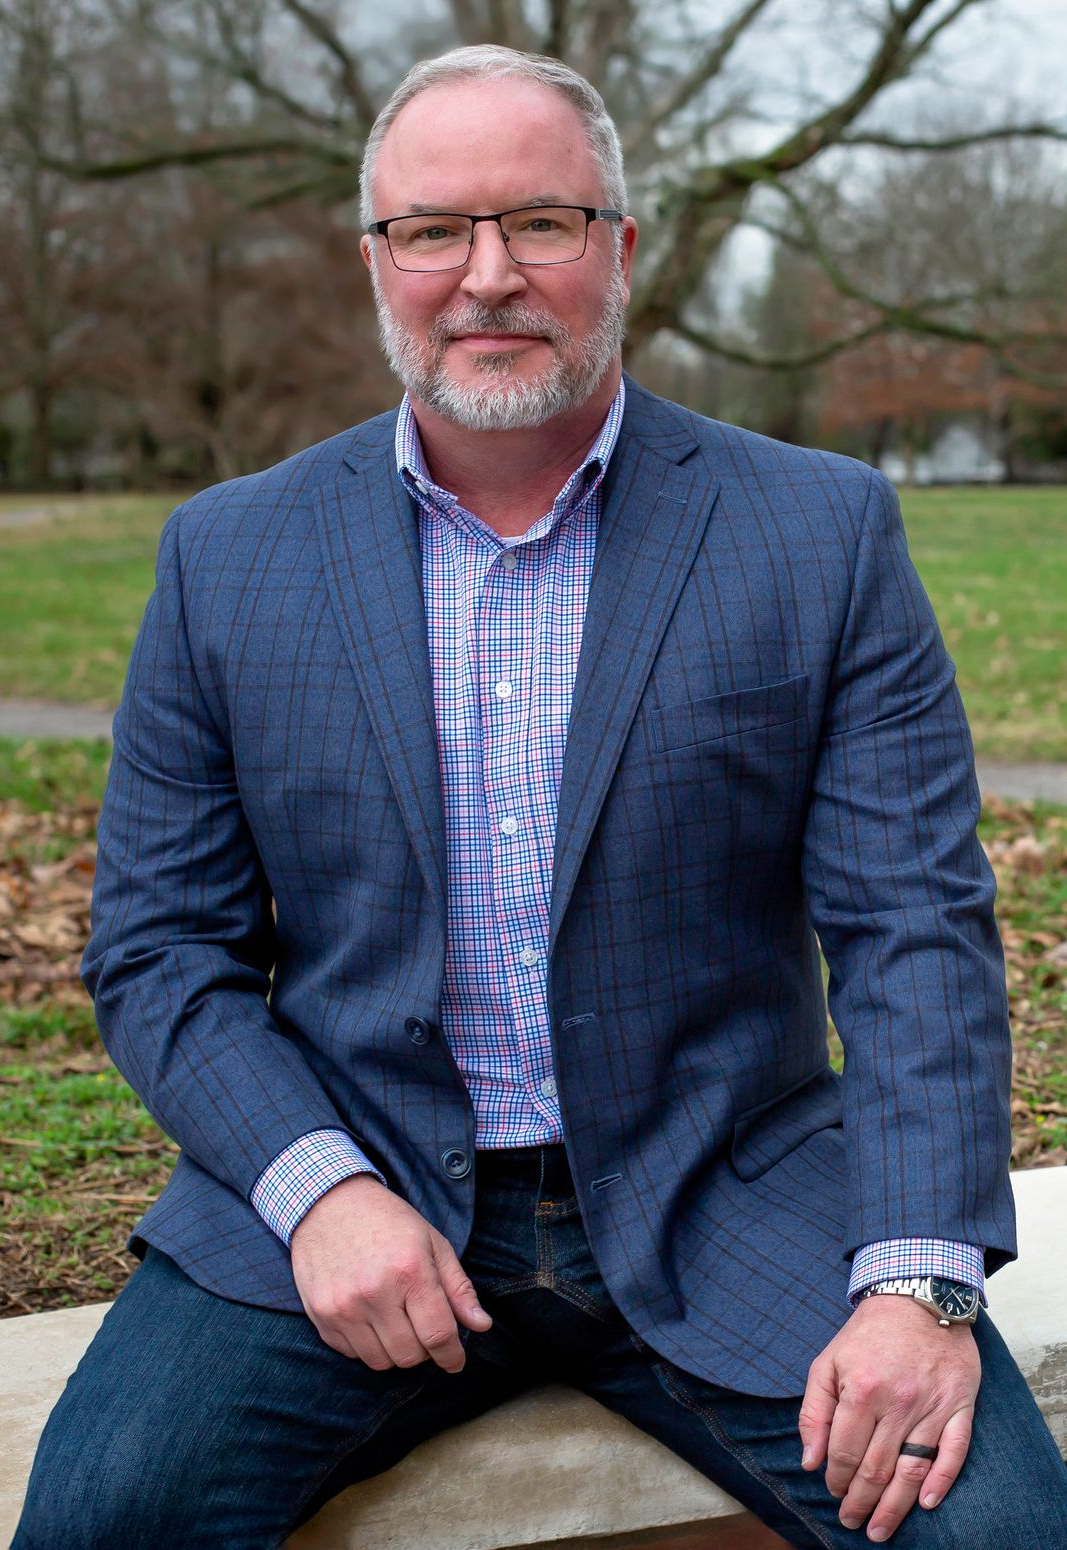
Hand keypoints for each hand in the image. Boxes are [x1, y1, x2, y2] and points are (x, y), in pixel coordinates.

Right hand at [290, 1173, 491, 1372]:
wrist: (328, 1204)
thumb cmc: (387, 1221)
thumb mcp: (432, 1242)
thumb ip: (458, 1288)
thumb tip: (482, 1326)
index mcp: (409, 1271)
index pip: (438, 1335)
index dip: (452, 1356)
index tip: (455, 1361)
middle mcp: (374, 1293)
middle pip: (410, 1355)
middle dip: (424, 1350)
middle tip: (422, 1327)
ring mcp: (343, 1307)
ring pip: (381, 1362)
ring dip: (395, 1350)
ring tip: (396, 1321)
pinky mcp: (321, 1316)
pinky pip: (353, 1354)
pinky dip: (367, 1345)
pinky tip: (370, 1317)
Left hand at [799, 1294, 979, 1541]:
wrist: (918, 1297)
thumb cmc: (868, 1334)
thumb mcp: (828, 1361)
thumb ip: (814, 1411)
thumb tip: (809, 1460)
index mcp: (862, 1390)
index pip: (846, 1453)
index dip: (837, 1479)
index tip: (833, 1491)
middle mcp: (898, 1402)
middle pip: (877, 1468)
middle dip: (861, 1502)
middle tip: (853, 1521)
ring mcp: (932, 1406)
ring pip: (912, 1470)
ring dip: (895, 1506)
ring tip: (880, 1529)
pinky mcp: (960, 1406)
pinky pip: (953, 1453)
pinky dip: (941, 1482)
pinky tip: (927, 1504)